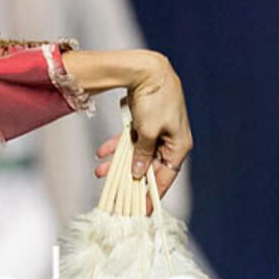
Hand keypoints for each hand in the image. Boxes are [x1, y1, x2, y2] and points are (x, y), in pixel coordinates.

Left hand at [69, 49, 191, 204]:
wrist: (148, 69)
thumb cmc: (155, 99)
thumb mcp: (147, 130)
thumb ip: (141, 153)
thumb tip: (137, 174)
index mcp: (178, 146)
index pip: (166, 177)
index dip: (153, 193)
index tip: (140, 208)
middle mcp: (169, 141)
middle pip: (148, 167)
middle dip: (129, 179)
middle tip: (115, 193)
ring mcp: (156, 132)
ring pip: (136, 154)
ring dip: (118, 163)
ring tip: (100, 173)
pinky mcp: (144, 122)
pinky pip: (130, 140)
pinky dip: (117, 146)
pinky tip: (102, 153)